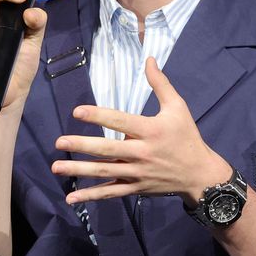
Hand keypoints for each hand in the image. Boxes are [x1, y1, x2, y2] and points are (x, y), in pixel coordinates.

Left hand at [51, 58, 230, 205]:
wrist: (200, 174)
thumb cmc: (187, 137)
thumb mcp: (178, 107)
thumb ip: (160, 83)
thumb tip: (148, 59)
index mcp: (151, 130)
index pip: (120, 121)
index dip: (99, 115)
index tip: (77, 111)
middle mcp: (142, 153)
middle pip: (108, 149)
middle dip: (82, 145)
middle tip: (59, 142)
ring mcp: (137, 173)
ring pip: (104, 172)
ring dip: (79, 170)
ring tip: (56, 167)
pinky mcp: (135, 187)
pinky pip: (110, 193)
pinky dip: (91, 196)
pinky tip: (71, 197)